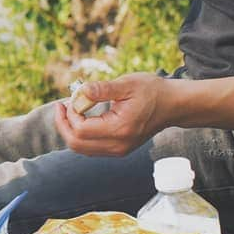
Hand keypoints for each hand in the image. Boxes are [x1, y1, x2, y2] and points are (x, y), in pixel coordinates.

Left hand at [54, 72, 169, 156]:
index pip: (81, 130)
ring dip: (70, 130)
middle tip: (61, 105)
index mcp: (120, 129)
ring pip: (82, 148)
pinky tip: (81, 117)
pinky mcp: (119, 149)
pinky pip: (91, 147)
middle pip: (77, 145)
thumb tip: (80, 91)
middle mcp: (118, 145)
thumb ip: (102, 89)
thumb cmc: (152, 91)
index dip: (69, 114)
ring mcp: (119, 150)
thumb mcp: (127, 84)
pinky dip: (81, 134)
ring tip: (69, 109)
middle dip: (63, 125)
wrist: (173, 105)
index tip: (72, 97)